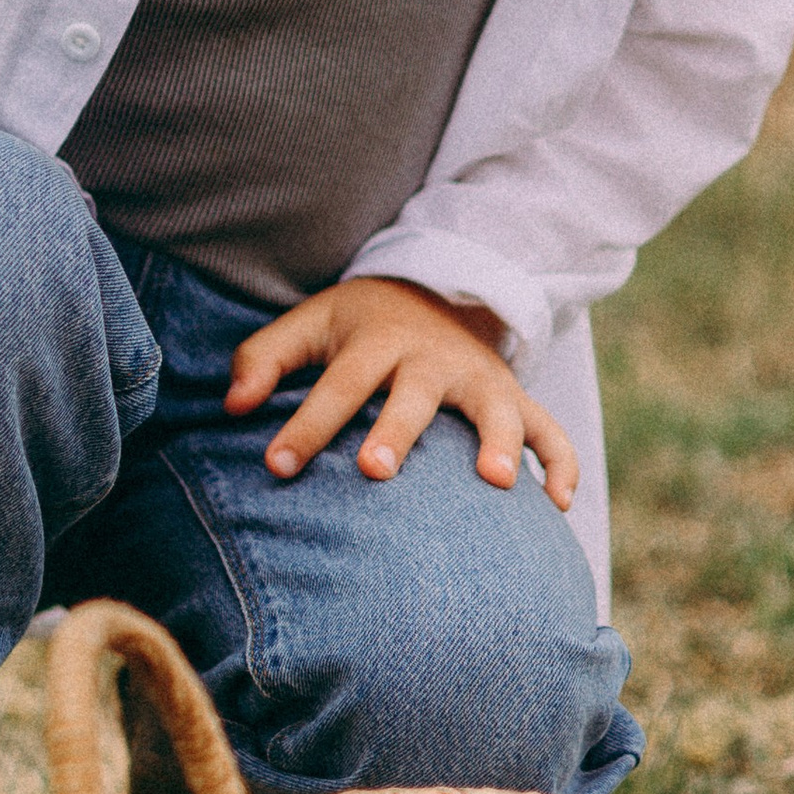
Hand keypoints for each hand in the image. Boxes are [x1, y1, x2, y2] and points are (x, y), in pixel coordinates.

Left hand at [226, 276, 578, 507]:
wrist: (440, 288)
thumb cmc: (360, 323)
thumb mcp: (310, 323)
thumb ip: (265, 359)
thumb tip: (234, 404)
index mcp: (377, 340)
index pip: (338, 385)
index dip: (305, 425)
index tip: (276, 466)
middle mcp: (432, 359)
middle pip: (413, 395)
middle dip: (396, 431)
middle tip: (375, 470)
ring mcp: (480, 379)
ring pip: (496, 409)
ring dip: (498, 441)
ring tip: (495, 482)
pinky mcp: (515, 398)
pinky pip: (550, 430)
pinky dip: (560, 464)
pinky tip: (557, 505)